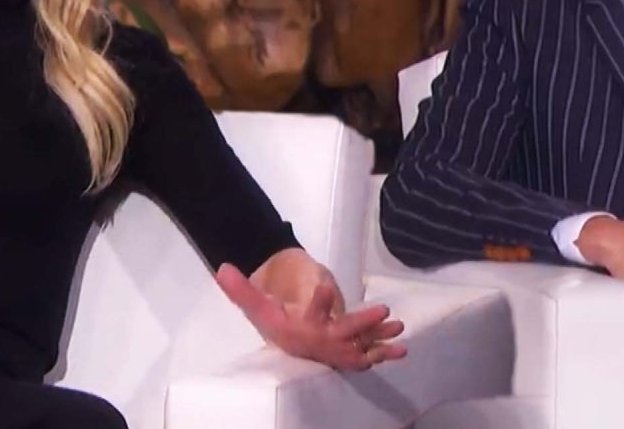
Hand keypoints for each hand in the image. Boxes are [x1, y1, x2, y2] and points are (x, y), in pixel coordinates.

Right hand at [216, 261, 406, 370]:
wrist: (284, 330)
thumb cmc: (273, 311)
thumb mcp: (257, 299)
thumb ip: (240, 288)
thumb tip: (222, 268)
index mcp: (291, 331)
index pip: (304, 317)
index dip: (316, 303)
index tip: (322, 286)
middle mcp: (313, 344)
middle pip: (337, 335)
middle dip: (359, 324)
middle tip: (381, 311)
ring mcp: (331, 349)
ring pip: (356, 347)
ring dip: (377, 339)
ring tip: (397, 327)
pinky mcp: (345, 350)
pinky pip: (365, 353)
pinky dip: (383, 351)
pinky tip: (401, 347)